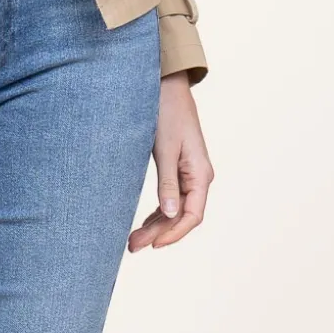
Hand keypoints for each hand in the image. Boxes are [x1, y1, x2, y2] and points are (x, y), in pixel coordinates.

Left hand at [128, 71, 213, 251]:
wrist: (165, 86)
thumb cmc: (166, 113)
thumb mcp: (165, 149)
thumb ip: (168, 182)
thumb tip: (172, 214)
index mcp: (200, 174)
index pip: (192, 215)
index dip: (174, 234)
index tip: (153, 246)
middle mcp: (198, 176)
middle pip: (182, 216)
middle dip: (159, 233)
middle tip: (132, 246)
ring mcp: (189, 173)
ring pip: (176, 209)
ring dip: (157, 225)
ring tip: (133, 241)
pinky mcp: (178, 167)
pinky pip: (171, 197)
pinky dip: (158, 212)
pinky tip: (144, 223)